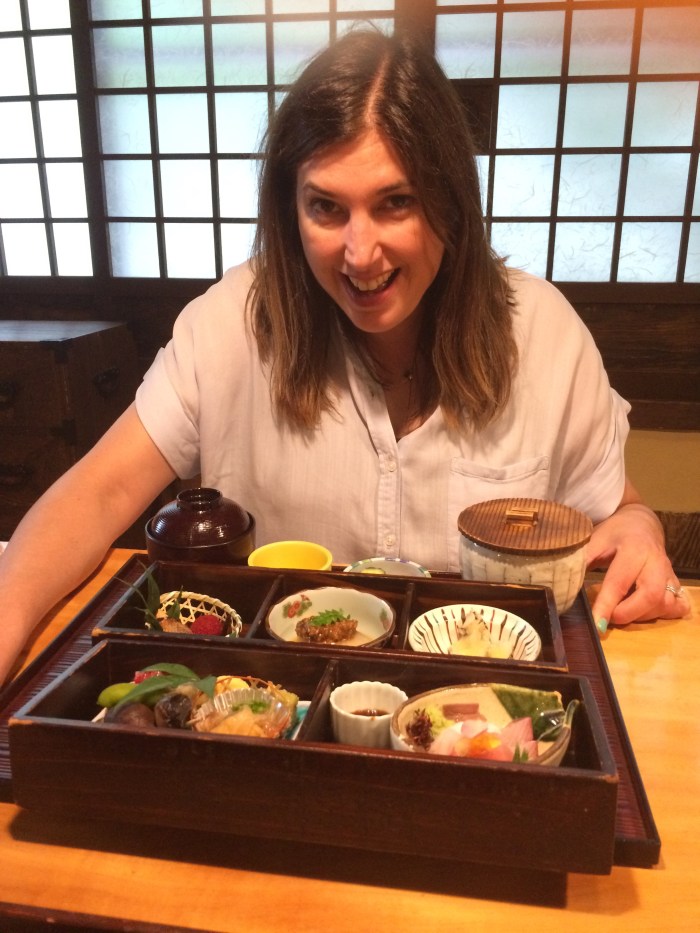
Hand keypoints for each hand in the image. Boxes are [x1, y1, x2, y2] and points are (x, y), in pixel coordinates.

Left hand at [587, 501, 690, 629]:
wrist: (641, 523)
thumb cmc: (614, 533)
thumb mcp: (594, 540)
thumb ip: (581, 561)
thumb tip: (564, 586)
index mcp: (634, 548)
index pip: (619, 581)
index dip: (607, 605)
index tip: (597, 624)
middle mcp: (656, 561)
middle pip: (651, 596)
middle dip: (628, 614)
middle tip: (608, 618)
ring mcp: (669, 573)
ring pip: (665, 604)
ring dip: (642, 616)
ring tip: (621, 611)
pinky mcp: (676, 582)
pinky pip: (677, 606)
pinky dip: (661, 614)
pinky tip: (644, 611)